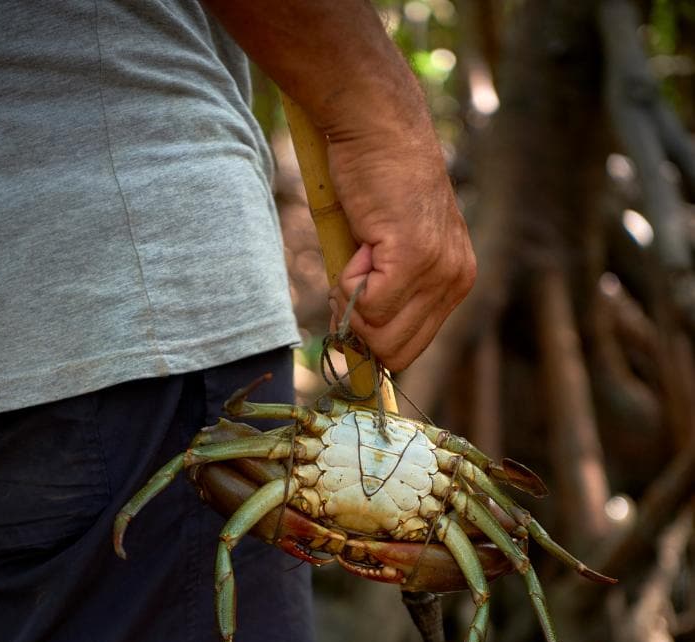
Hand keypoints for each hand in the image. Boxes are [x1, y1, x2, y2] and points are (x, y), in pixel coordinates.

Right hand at [326, 129, 475, 371]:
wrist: (378, 127)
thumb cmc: (377, 183)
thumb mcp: (394, 251)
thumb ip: (390, 295)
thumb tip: (355, 348)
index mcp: (455, 283)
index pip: (410, 350)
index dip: (371, 339)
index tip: (353, 304)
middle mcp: (456, 281)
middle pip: (394, 353)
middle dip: (359, 326)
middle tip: (351, 275)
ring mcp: (439, 270)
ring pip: (378, 333)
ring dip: (351, 299)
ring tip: (360, 252)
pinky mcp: (415, 256)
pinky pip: (366, 303)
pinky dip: (347, 278)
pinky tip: (361, 240)